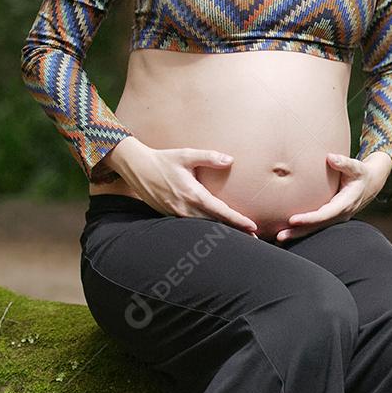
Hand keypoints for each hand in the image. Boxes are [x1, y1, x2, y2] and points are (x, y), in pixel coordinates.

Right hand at [104, 137, 259, 235]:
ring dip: (221, 231)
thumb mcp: (186, 155)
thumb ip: (209, 157)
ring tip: (239, 236)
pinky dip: (206, 228)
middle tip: (253, 237)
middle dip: (234, 231)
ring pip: (203, 227)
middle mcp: (185, 208)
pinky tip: (215, 230)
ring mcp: (177, 214)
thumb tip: (229, 160)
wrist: (137, 168)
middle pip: (215, 224)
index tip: (252, 227)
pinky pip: (192, 225)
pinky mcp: (171, 216)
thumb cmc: (164, 160)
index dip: (237, 220)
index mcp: (192, 194)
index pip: (220, 211)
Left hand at [275, 151, 391, 242]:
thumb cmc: (360, 174)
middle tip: (280, 236)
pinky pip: (315, 226)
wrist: (369, 185)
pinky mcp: (330, 217)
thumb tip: (330, 157)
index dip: (308, 219)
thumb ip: (344, 163)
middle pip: (317, 226)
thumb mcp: (356, 167)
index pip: (324, 215)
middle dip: (298, 231)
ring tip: (278, 238)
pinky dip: (302, 229)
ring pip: (315, 229)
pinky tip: (287, 232)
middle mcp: (339, 214)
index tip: (292, 219)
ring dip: (297, 234)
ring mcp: (335, 218)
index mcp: (344, 204)